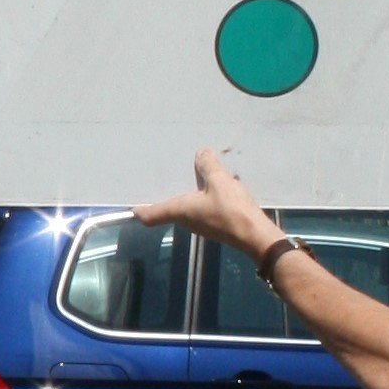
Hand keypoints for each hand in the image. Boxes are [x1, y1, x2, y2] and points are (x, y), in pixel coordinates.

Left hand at [135, 147, 278, 262]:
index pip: (151, 215)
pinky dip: (198, 198)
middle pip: (168, 209)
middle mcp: (186, 221)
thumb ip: (208, 166)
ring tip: (184, 176)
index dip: (140, 210)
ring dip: (183, 195)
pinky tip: (207, 186)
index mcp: (180, 211)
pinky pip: (200, 209)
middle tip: (159, 178)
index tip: (132, 204)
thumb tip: (201, 153)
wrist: (255, 235)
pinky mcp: (215, 225)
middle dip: (163, 195)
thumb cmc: (232, 210)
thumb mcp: (219, 181)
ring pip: (185, 209)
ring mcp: (201, 225)